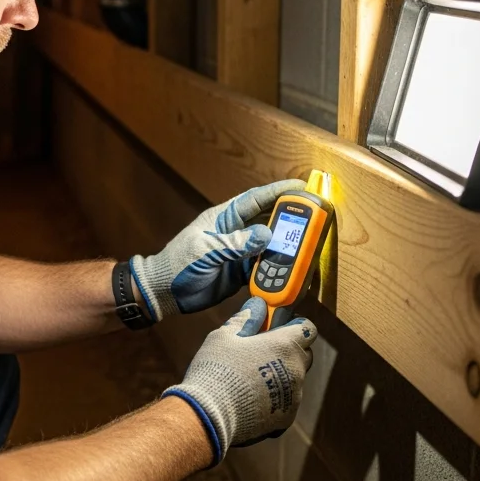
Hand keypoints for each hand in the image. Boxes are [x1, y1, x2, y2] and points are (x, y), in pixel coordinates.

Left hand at [130, 179, 304, 321]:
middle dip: (292, 217)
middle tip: (316, 217)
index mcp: (224, 217)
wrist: (163, 293)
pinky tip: (294, 270)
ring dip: (288, 245)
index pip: (255, 199)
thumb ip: (234, 243)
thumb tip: (266, 234)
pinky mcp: (241, 272)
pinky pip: (265, 267)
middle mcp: (235, 232)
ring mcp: (239, 252)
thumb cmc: (177, 265)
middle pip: (269, 219)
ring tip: (311, 244)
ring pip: (270, 244)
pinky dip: (279, 268)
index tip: (303, 187)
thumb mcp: (204, 251)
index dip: (279, 191)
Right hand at [163, 297, 315, 466]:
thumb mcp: (224, 336)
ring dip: (281, 376)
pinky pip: (286, 402)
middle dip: (288, 351)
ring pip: (294, 380)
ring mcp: (294, 396)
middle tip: (262, 352)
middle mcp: (296, 370)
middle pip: (303, 354)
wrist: (210, 414)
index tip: (278, 327)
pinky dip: (274, 399)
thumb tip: (257, 306)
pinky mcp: (286, 418)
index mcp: (285, 345)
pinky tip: (251, 398)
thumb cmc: (217, 370)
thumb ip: (246, 319)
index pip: (307, 328)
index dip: (294, 325)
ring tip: (251, 379)